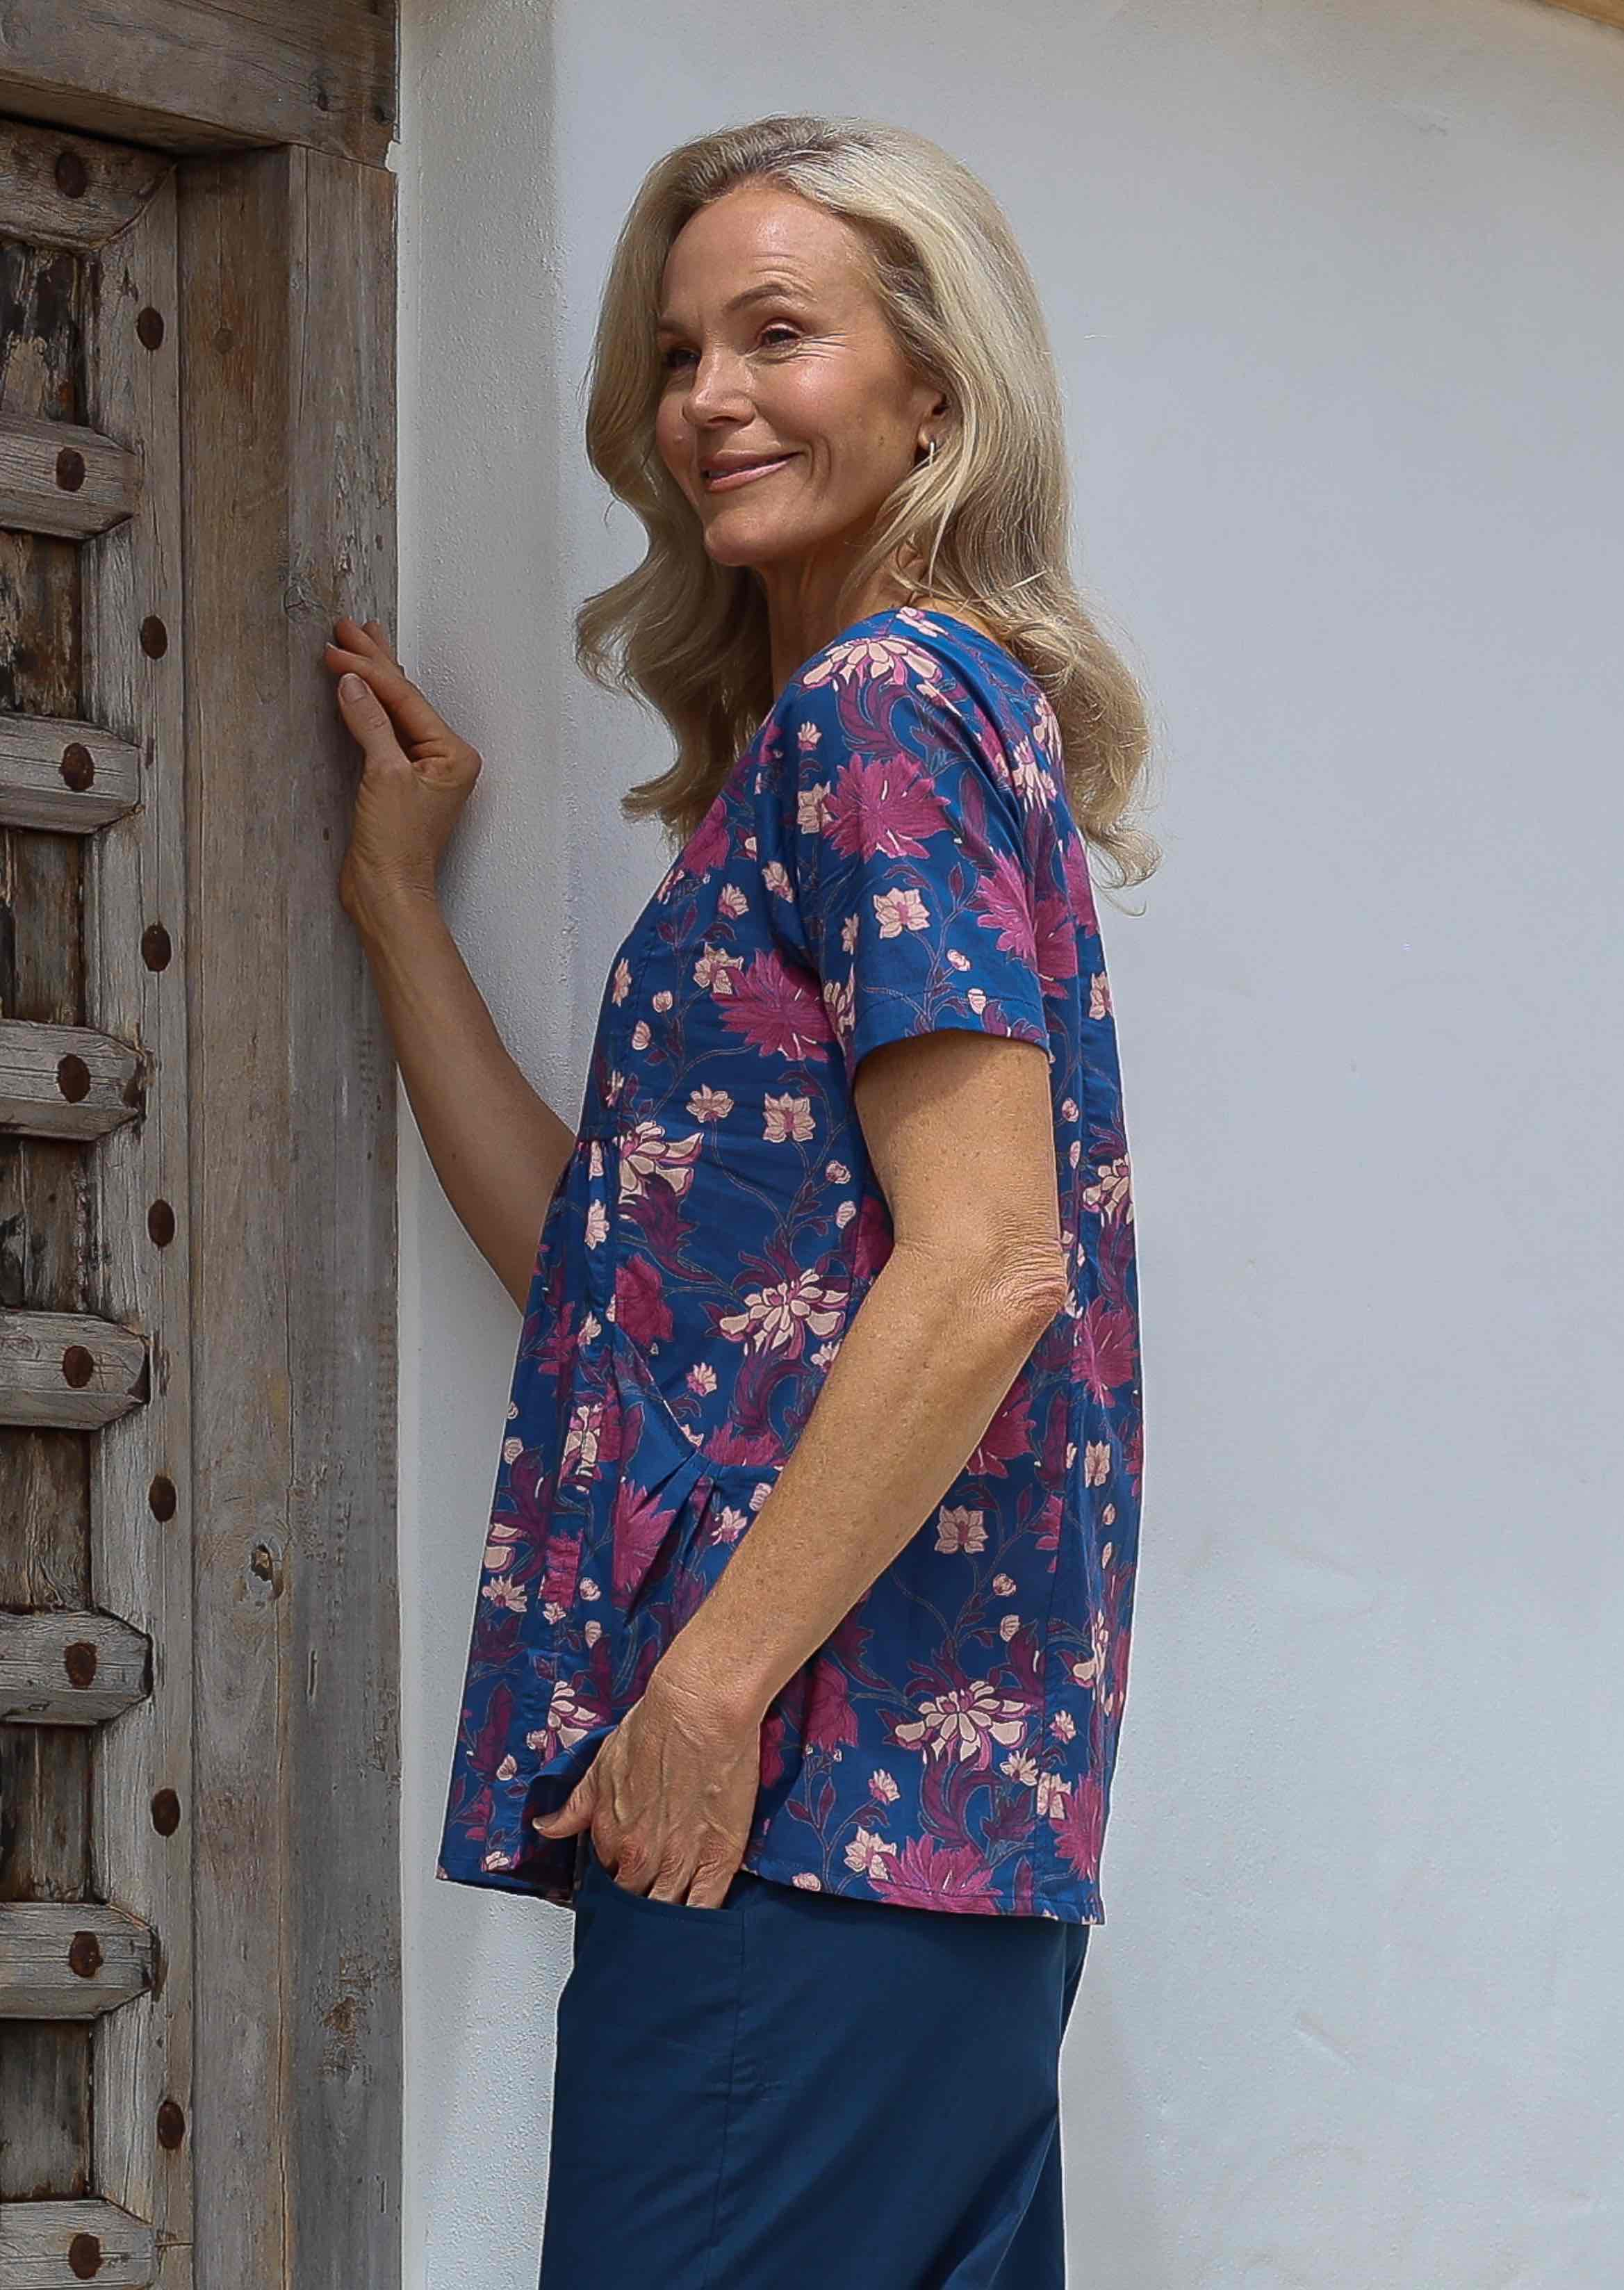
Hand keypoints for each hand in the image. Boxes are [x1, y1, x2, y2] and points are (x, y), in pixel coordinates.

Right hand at [322, 614, 482, 919]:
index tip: (335, 647)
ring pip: (395, 711)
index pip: (406, 699)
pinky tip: (359, 688)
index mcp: (453, 754)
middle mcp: (444, 758)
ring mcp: (423, 770)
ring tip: (360, 641)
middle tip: (347, 626)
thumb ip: (370, 725)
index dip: (369, 669)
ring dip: (373, 678)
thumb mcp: (383, 777)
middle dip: (375, 662)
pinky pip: (385, 732)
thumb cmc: (396, 845)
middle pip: (404, 698)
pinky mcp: (400, 782)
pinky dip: (369, 707)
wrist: (388, 893)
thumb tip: (352, 682)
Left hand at [531, 1662, 763, 1907]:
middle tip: (644, 1916)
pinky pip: (705, 1909)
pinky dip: (700, 1924)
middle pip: (633, 1906)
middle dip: (636, 1914)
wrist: (697, 1711)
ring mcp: (679, 1861)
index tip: (623, 1883)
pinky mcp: (718, 1860)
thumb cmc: (653, 1729)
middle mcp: (638, 1856)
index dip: (614, 1883)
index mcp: (608, 1836)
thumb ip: (575, 1808)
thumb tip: (547, 1828)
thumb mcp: (600, 1767)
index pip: (603, 1881)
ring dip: (663, 1926)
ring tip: (668, 1934)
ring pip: (665, 1915)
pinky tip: (699, 1930)